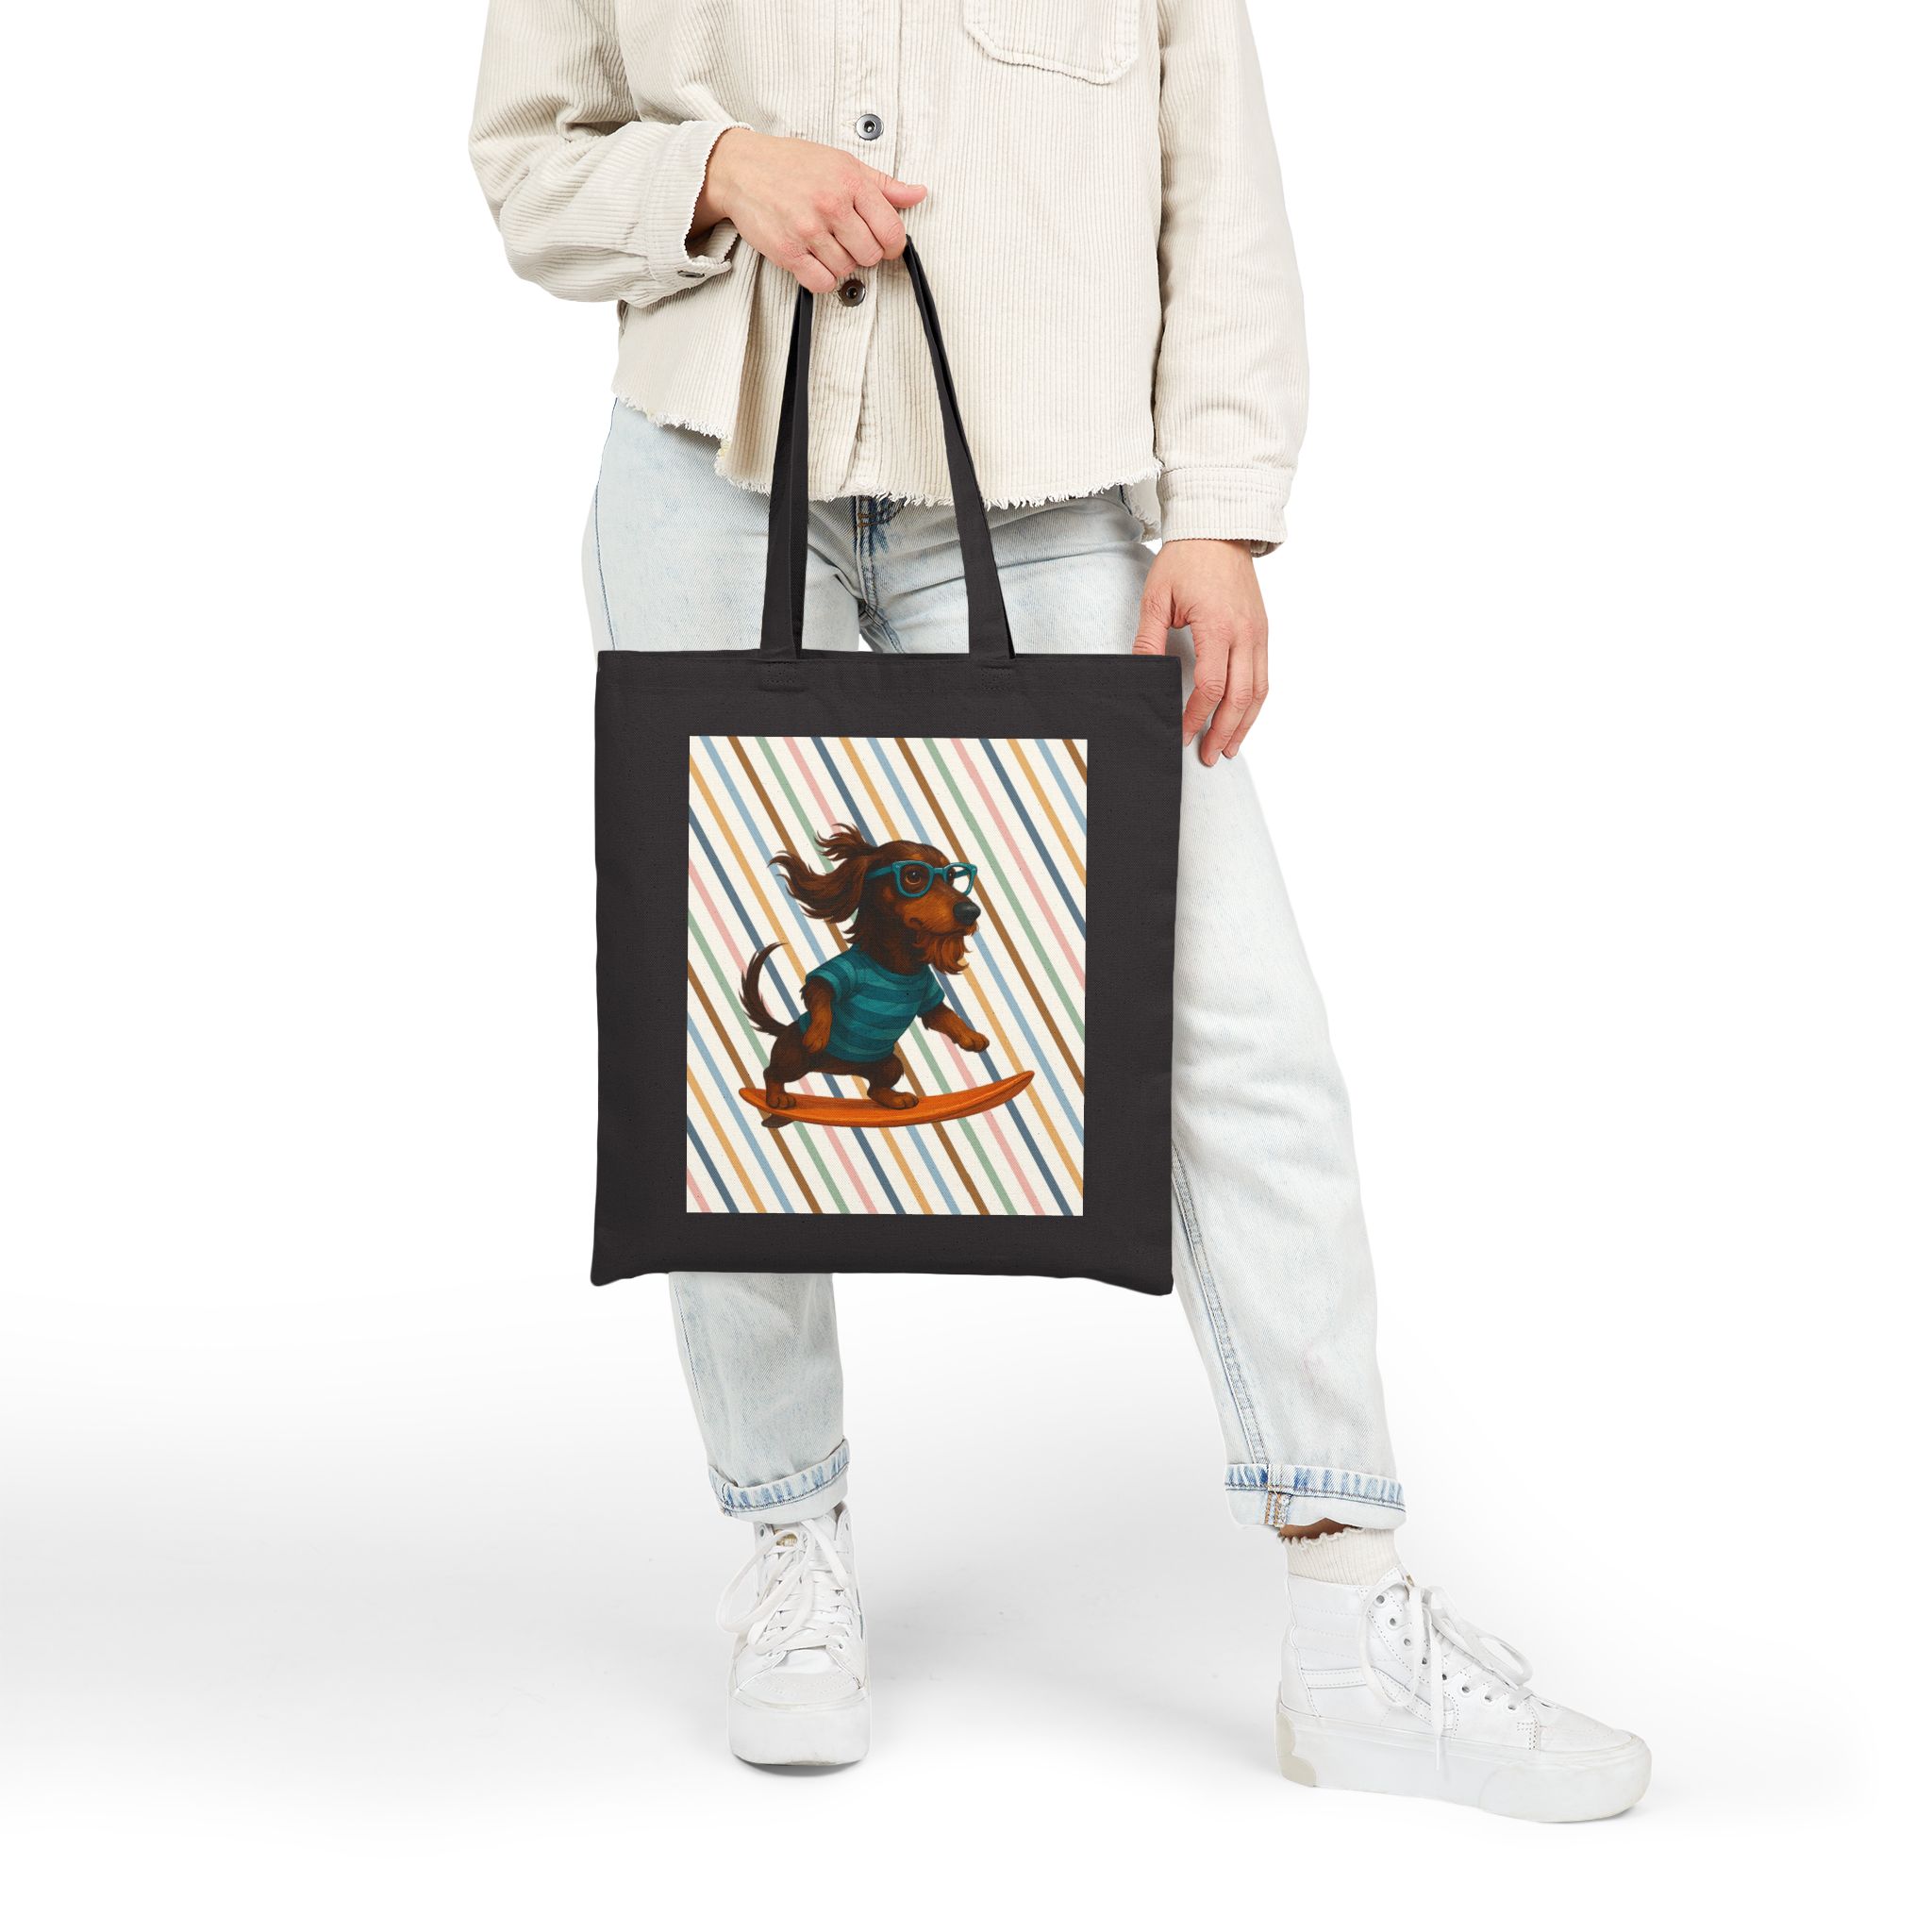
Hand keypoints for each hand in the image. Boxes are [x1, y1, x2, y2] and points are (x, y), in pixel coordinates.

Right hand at [692, 130, 927, 293]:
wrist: (742, 168)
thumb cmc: (791, 164)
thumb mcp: (842, 163)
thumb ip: (882, 185)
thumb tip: (917, 194)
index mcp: (850, 182)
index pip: (891, 231)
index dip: (893, 245)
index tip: (884, 244)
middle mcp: (831, 205)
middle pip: (871, 255)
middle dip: (864, 253)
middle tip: (849, 241)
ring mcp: (809, 230)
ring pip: (846, 271)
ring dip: (840, 264)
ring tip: (826, 244)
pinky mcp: (788, 252)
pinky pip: (821, 283)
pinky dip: (821, 278)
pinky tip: (814, 260)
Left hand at [1132, 540, 1269, 765]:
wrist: (1218, 529)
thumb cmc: (1187, 559)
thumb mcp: (1157, 598)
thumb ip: (1149, 639)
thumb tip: (1141, 674)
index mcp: (1217, 626)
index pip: (1211, 686)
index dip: (1196, 716)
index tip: (1182, 734)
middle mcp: (1245, 634)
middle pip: (1240, 698)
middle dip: (1223, 731)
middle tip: (1209, 755)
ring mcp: (1258, 633)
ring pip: (1258, 692)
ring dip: (1245, 724)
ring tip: (1229, 747)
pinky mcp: (1262, 631)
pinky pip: (1264, 676)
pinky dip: (1254, 703)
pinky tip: (1243, 719)